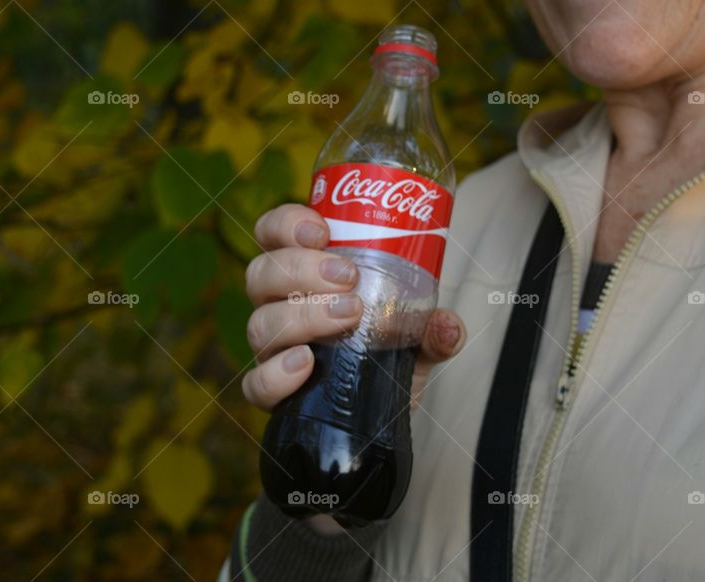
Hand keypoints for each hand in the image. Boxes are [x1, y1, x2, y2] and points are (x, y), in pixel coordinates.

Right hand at [241, 202, 466, 409]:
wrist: (381, 420)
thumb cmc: (389, 360)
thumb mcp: (419, 339)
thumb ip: (435, 329)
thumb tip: (448, 325)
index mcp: (303, 277)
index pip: (273, 234)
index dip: (287, 223)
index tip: (322, 230)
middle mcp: (279, 308)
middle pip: (261, 274)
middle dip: (301, 268)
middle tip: (349, 277)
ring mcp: (273, 351)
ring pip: (261, 323)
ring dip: (302, 314)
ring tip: (348, 316)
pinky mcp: (274, 394)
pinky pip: (256, 384)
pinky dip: (276, 372)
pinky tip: (306, 363)